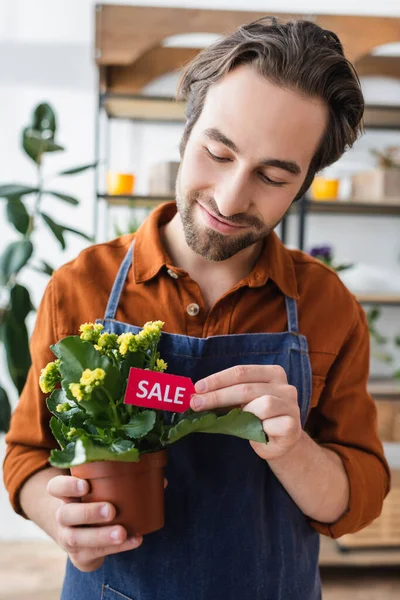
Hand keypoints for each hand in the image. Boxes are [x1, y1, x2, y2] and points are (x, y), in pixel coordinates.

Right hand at [47, 475, 167, 571]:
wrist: (81, 535)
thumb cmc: (96, 502)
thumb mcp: (102, 490)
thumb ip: (125, 481)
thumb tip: (161, 480)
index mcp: (66, 495)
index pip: (56, 487)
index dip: (67, 486)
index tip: (86, 485)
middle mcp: (62, 516)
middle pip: (65, 514)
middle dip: (88, 512)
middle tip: (111, 510)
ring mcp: (69, 537)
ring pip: (77, 538)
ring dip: (101, 535)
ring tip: (122, 532)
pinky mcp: (80, 555)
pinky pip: (95, 553)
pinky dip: (117, 548)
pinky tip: (135, 540)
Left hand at [190, 365, 300, 460]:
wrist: (281, 443)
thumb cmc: (258, 419)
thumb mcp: (243, 403)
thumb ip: (227, 396)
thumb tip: (196, 395)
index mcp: (272, 373)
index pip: (241, 371)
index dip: (217, 379)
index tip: (197, 388)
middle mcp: (284, 386)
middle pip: (246, 388)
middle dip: (218, 396)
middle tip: (196, 404)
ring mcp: (291, 406)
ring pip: (263, 404)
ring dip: (241, 413)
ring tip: (230, 420)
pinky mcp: (293, 426)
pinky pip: (271, 424)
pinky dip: (258, 428)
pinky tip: (254, 431)